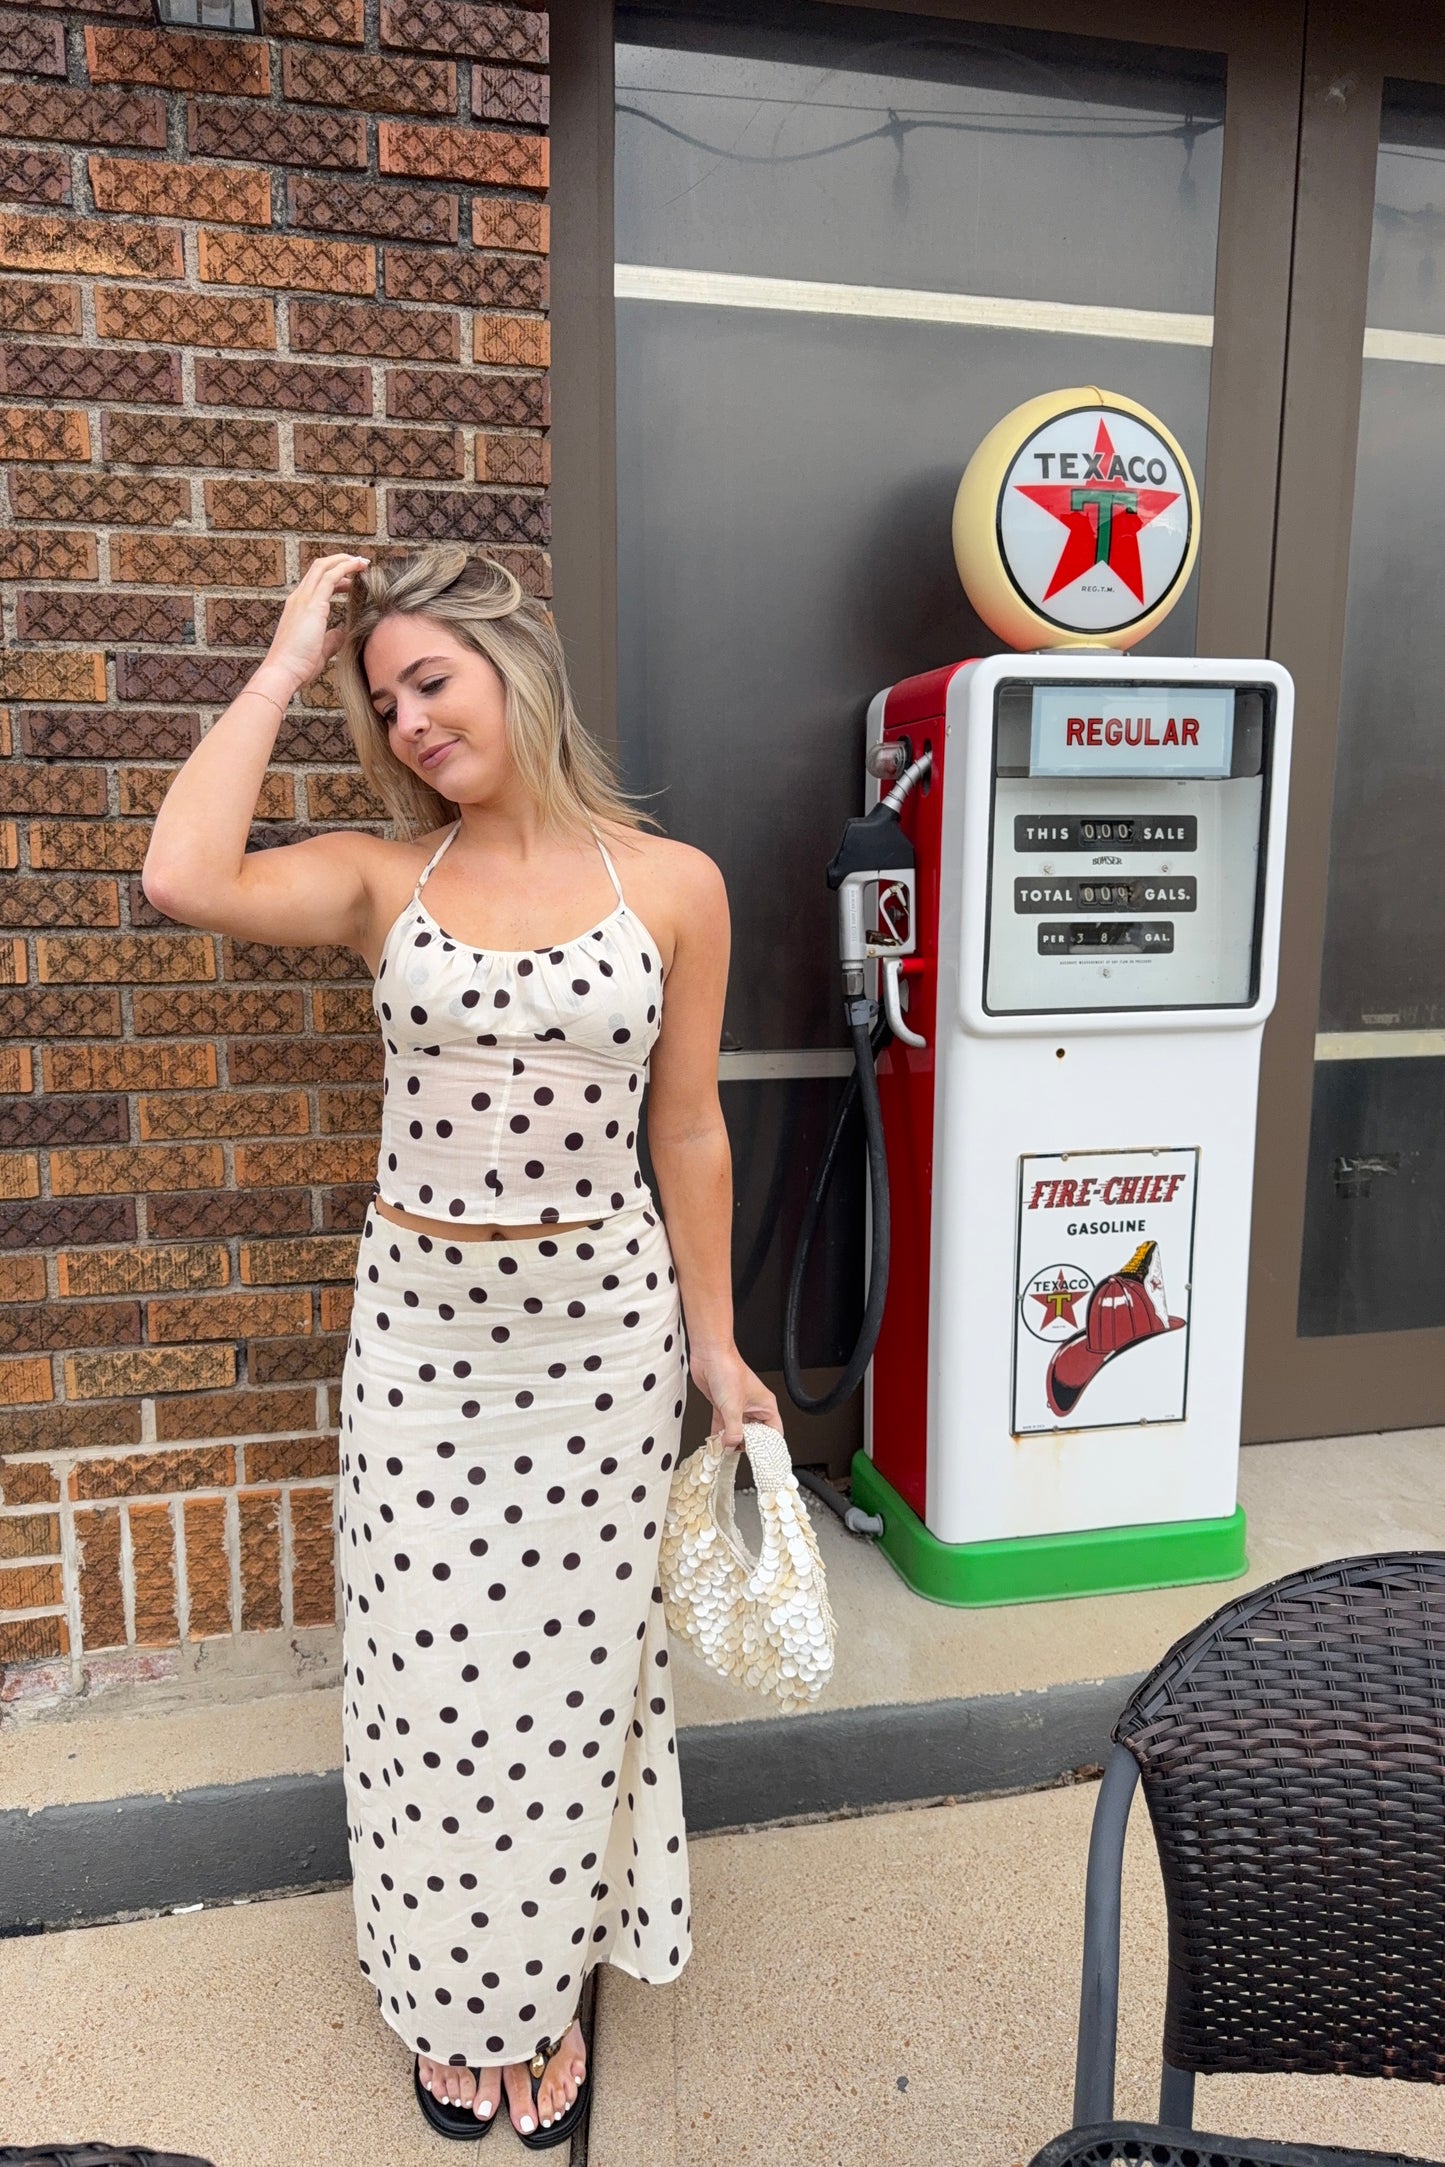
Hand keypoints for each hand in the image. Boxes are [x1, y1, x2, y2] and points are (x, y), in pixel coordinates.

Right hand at [260, 552, 369, 691]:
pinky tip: (359, 567)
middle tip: (361, 563)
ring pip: (324, 567)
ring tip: (362, 562)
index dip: (335, 576)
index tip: (352, 580)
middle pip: (319, 568)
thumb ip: (330, 639)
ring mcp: (304, 599)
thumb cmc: (298, 665)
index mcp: (298, 607)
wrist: (284, 671)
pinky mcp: (312, 604)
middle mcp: (298, 598)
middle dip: (341, 561)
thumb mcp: (319, 649)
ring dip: (345, 561)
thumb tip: (341, 633)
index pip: (316, 582)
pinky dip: (345, 568)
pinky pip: (330, 577)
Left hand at [688, 1342, 781, 1449]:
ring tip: (723, 1450)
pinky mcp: (723, 1405)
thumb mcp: (733, 1407)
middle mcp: (753, 1406)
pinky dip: (718, 1434)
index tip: (758, 1457)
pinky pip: (723, 1425)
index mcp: (765, 1405)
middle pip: (754, 1434)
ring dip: (729, 1440)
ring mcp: (738, 1406)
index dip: (767, 1445)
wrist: (710, 1355)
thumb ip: (733, 1430)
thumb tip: (731, 1445)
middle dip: (744, 1444)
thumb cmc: (728, 1370)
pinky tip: (714, 1442)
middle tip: (736, 1452)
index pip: (773, 1431)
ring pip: (737, 1430)